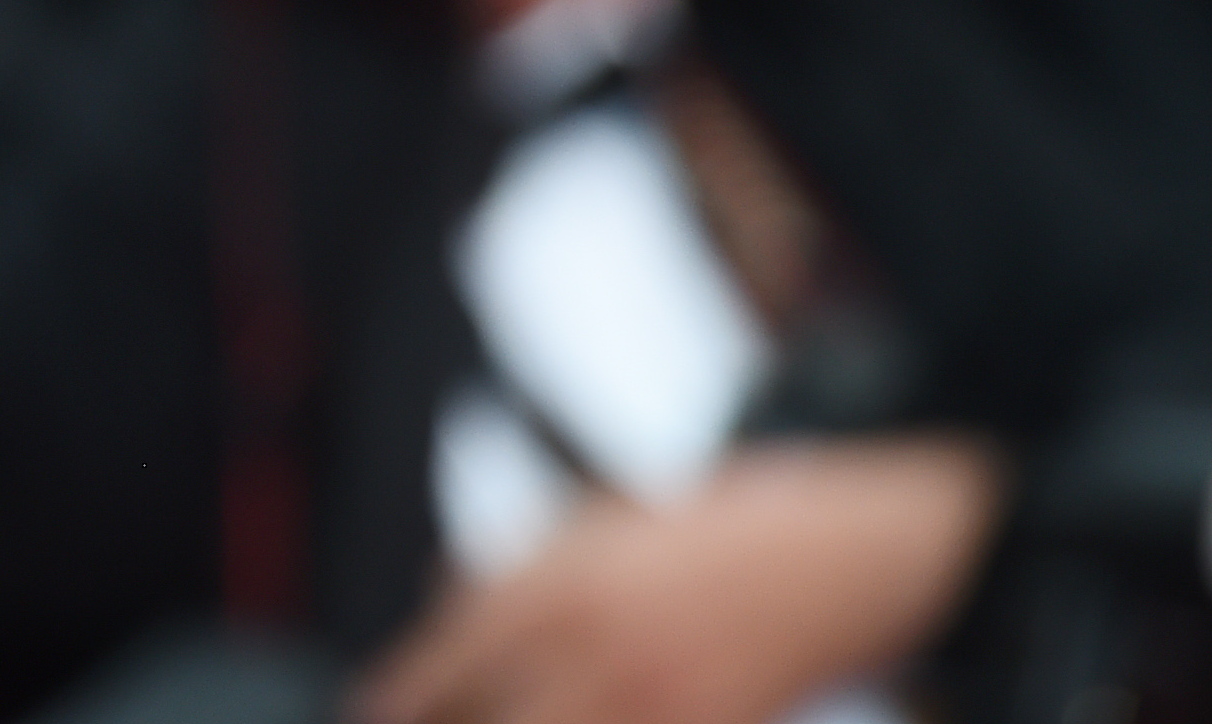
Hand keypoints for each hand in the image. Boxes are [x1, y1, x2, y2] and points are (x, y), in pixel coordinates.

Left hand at [355, 439, 998, 723]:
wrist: (851, 550)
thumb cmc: (723, 533)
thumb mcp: (599, 522)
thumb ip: (515, 563)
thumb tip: (439, 596)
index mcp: (541, 586)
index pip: (429, 676)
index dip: (393, 709)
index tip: (375, 718)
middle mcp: (579, 644)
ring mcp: (644, 695)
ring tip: (508, 716)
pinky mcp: (705, 720)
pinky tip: (597, 715)